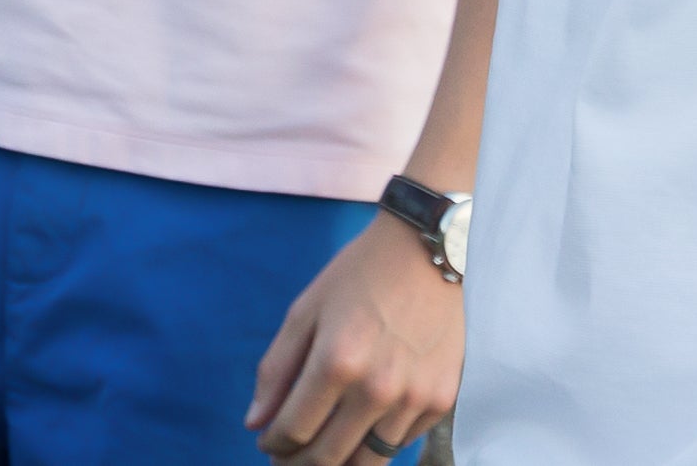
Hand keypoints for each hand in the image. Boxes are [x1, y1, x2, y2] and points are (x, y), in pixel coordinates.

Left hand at [247, 215, 462, 462]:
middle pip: (328, 458)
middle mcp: (377, 388)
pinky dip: (376, 444)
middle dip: (298, 465)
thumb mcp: (306, 310)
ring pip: (366, 462)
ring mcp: (413, 399)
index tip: (267, 443)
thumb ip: (276, 369)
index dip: (273, 444)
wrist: (428, 251)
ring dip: (337, 464)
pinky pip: (400, 443)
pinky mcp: (440, 401)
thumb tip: (256, 424)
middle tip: (286, 461)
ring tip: (321, 454)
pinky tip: (361, 429)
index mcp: (336, 362)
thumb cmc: (359, 275)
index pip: (294, 430)